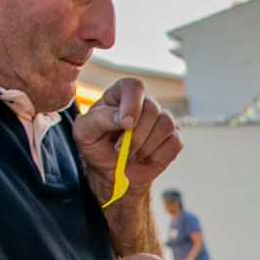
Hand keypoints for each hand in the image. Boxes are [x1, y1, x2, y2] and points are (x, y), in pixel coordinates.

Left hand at [74, 79, 182, 198]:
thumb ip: (98, 119)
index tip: (125, 125)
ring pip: (166, 124)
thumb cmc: (96, 148)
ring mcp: (160, 120)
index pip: (133, 87)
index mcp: (120, 95)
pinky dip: (159, 155)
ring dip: (147, 146)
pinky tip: (146, 158)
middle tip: (120, 150)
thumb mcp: (84, 133)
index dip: (132, 104)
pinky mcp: (172, 138)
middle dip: (136, 135)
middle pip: (152, 108)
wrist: (110, 173)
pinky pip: (175, 142)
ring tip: (132, 154)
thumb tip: (124, 118)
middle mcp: (143, 103)